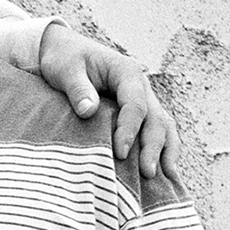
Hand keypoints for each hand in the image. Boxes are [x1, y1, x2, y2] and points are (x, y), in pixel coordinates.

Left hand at [31, 21, 178, 193]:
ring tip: (164, 179)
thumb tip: (88, 111)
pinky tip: (162, 172)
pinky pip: (155, 130)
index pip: (135, 105)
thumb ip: (77, 89)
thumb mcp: (65, 69)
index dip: (130, 130)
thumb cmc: (64, 58)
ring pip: (163, 126)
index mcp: (127, 73)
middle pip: (157, 119)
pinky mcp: (137, 112)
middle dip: (153, 147)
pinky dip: (161, 149)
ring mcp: (143, 100)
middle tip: (146, 174)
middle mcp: (141, 87)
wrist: (64, 50)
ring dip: (165, 151)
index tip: (119, 153)